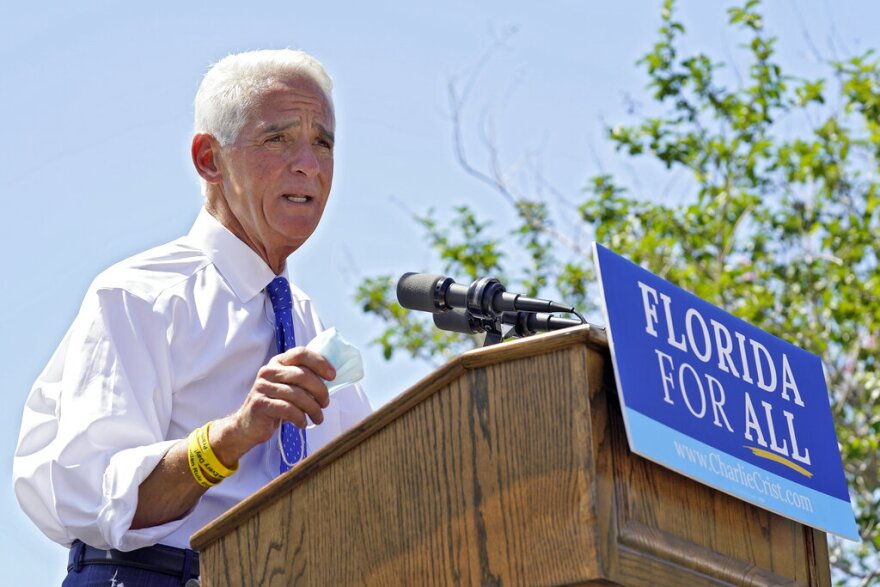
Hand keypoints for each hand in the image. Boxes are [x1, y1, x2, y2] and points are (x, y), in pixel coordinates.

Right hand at [211, 348, 335, 461]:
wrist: (248, 425)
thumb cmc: (276, 404)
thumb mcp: (289, 387)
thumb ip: (304, 378)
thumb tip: (331, 377)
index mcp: (278, 362)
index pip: (301, 354)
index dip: (320, 363)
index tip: (332, 376)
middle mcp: (268, 371)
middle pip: (302, 375)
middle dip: (320, 390)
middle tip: (325, 403)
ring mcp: (262, 387)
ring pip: (297, 395)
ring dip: (313, 408)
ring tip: (318, 418)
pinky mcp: (260, 404)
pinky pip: (288, 409)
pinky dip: (300, 417)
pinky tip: (303, 423)